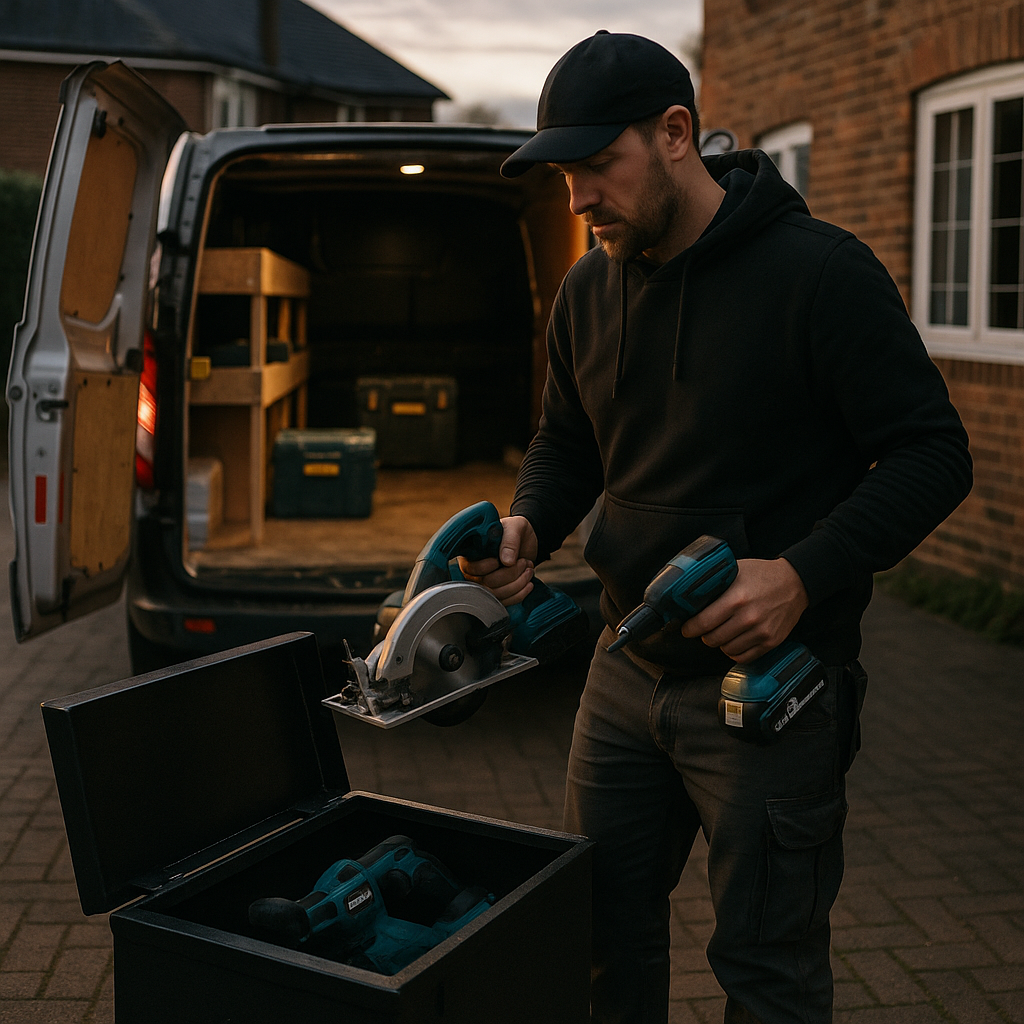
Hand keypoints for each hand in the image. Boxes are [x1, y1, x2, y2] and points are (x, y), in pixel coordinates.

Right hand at [458, 515, 538, 605]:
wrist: (527, 540)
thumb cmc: (515, 530)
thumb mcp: (514, 528)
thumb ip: (509, 541)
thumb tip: (506, 561)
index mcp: (472, 553)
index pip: (471, 568)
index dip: (487, 567)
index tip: (501, 559)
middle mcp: (476, 570)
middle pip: (486, 584)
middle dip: (509, 574)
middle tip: (523, 562)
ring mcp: (487, 583)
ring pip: (497, 595)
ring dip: (517, 584)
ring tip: (528, 570)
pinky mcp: (499, 591)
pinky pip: (506, 601)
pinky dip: (520, 594)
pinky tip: (529, 583)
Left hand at [679, 557, 808, 662]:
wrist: (795, 582)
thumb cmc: (763, 574)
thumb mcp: (736, 570)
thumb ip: (716, 584)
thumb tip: (690, 594)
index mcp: (736, 598)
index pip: (704, 622)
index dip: (690, 628)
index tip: (686, 628)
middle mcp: (748, 618)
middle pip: (713, 639)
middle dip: (704, 635)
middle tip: (703, 630)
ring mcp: (761, 632)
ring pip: (727, 650)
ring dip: (719, 644)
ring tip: (720, 633)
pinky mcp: (771, 642)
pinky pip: (744, 657)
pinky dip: (734, 652)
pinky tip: (733, 642)